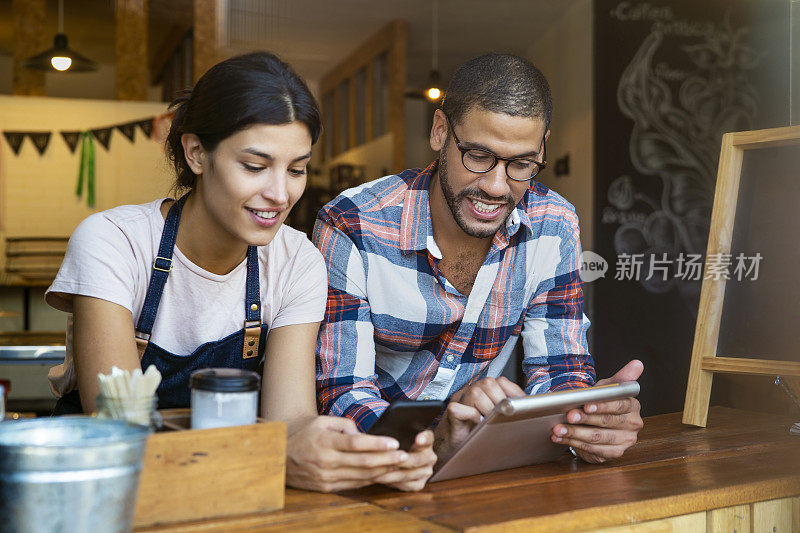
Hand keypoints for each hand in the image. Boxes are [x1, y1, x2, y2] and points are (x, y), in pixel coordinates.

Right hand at [286, 415, 407, 491]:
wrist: (280, 457)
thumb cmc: (305, 435)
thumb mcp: (321, 421)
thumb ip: (344, 424)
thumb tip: (362, 434)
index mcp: (325, 441)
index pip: (355, 443)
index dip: (377, 443)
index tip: (394, 442)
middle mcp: (326, 461)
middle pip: (362, 462)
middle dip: (387, 459)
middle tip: (404, 455)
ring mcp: (326, 477)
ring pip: (361, 476)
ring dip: (382, 471)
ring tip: (399, 465)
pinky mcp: (327, 488)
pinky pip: (353, 484)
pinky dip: (370, 479)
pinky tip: (383, 473)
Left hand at [374, 430, 436, 490]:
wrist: (399, 461)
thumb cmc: (395, 444)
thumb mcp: (397, 434)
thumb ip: (397, 431)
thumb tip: (390, 430)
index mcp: (427, 441)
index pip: (428, 438)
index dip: (424, 439)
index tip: (418, 439)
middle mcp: (430, 457)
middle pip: (416, 460)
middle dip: (399, 460)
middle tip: (385, 459)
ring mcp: (426, 472)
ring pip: (409, 474)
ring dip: (391, 473)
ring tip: (376, 470)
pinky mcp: (420, 484)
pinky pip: (406, 485)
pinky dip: (392, 482)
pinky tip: (380, 478)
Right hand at [434, 377, 524, 461]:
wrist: (453, 448)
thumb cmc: (477, 434)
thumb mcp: (499, 418)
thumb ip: (510, 409)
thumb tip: (532, 409)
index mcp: (484, 390)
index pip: (501, 381)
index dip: (512, 395)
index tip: (517, 409)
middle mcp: (471, 391)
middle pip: (489, 383)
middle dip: (499, 402)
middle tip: (500, 418)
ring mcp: (459, 400)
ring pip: (475, 393)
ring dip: (486, 409)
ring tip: (488, 422)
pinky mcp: (449, 413)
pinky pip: (458, 408)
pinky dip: (470, 416)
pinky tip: (476, 424)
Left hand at [552, 360, 643, 462]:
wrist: (598, 421)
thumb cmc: (604, 402)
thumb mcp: (610, 387)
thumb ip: (622, 377)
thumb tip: (637, 363)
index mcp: (633, 407)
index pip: (619, 406)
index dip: (602, 406)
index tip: (586, 405)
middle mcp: (632, 426)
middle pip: (606, 423)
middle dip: (585, 420)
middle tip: (569, 416)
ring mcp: (624, 442)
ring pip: (597, 438)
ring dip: (575, 433)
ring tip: (558, 428)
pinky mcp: (613, 454)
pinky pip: (593, 450)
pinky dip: (574, 444)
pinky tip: (560, 438)